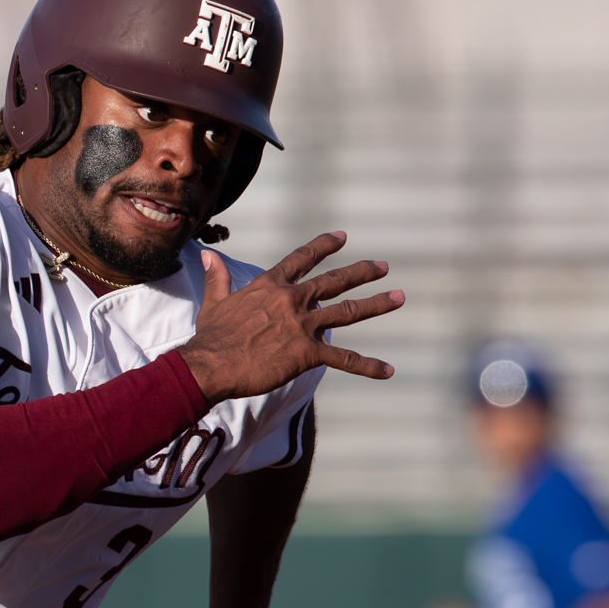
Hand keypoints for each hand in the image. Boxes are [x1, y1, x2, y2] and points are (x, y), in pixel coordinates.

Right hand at [176, 232, 402, 404]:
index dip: (324, 245)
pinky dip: (367, 366)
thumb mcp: (214, 302)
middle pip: (334, 281)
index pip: (302, 258)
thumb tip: (209, 255)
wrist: (211, 364)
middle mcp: (292, 300)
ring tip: (399, 297)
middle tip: (382, 266)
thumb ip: (218, 278)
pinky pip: (344, 359)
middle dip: (361, 272)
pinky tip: (388, 370)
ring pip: (348, 311)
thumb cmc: (210, 337)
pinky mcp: (307, 353)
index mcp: (271, 286)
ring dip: (376, 304)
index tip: (342, 237)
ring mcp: (302, 325)